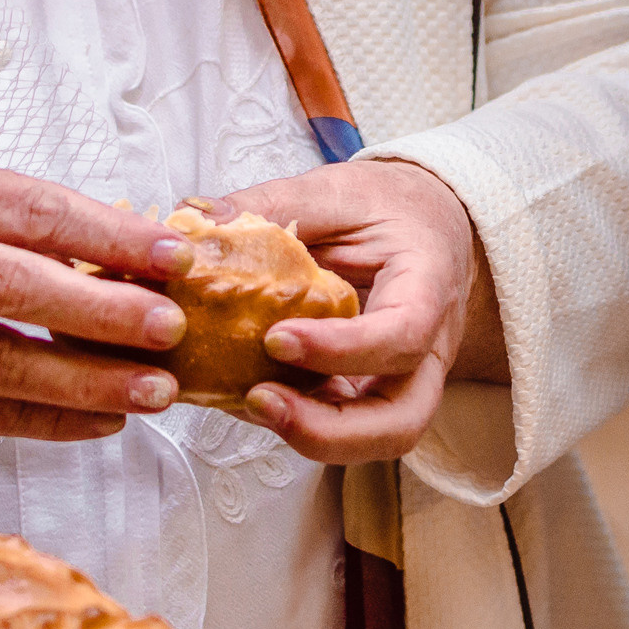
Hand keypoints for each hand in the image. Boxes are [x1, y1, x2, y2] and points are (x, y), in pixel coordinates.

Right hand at [0, 156, 194, 442]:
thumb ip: (23, 213)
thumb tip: (132, 248)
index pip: (32, 212)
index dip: (108, 235)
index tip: (173, 256)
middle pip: (12, 288)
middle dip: (100, 311)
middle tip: (169, 327)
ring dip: (84, 381)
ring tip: (154, 389)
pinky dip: (48, 420)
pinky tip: (105, 419)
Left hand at [215, 159, 504, 462]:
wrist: (427, 223)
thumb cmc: (386, 207)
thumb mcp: (337, 191)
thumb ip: (274, 205)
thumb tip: (199, 217)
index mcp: (429, 286)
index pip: (402, 335)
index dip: (342, 349)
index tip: (276, 338)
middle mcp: (428, 348)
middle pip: (402, 422)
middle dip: (330, 431)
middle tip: (259, 400)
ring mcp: (401, 380)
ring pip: (374, 438)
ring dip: (309, 434)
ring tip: (246, 401)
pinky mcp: (369, 392)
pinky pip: (340, 423)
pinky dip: (294, 419)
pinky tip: (242, 394)